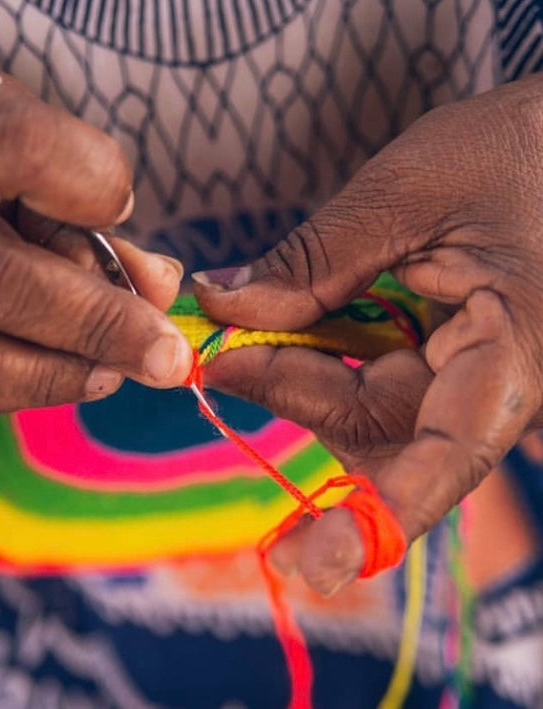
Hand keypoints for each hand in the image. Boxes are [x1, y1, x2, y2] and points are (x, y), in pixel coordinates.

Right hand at [0, 57, 191, 417]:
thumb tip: (159, 286)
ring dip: (60, 376)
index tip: (124, 203)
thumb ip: (90, 208)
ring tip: (117, 373)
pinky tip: (67, 376)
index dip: (94, 185)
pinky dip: (22, 394)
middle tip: (168, 357)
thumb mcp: (18, 145)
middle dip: (101, 326)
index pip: (20, 147)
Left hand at [194, 74, 542, 594]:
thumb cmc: (513, 149)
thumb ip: (313, 262)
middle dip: (292, 398)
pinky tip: (270, 330)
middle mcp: (486, 382)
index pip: (446, 460)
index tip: (308, 562)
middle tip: (219, 359)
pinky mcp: (433, 350)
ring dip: (291, 375)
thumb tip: (223, 306)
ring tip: (233, 338)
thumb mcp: (405, 194)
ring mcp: (458, 368)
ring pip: (361, 406)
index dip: (379, 516)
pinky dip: (312, 354)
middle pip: (379, 433)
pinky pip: (364, 373)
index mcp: (508, 355)